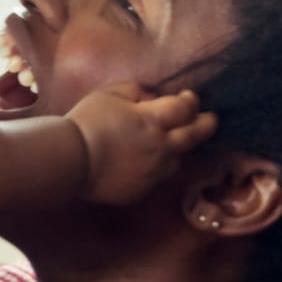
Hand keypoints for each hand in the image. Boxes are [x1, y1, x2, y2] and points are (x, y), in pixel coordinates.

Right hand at [66, 83, 217, 204]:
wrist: (71, 160)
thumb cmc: (88, 122)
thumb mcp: (109, 94)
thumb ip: (136, 91)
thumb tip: (152, 98)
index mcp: (154, 121)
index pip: (186, 109)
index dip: (192, 101)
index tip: (189, 97)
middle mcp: (162, 148)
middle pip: (195, 136)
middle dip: (206, 125)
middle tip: (210, 119)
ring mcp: (154, 172)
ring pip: (177, 160)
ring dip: (176, 149)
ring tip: (164, 143)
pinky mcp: (143, 190)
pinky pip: (156, 177)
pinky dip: (154, 167)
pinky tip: (139, 162)